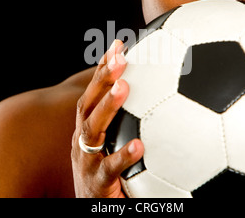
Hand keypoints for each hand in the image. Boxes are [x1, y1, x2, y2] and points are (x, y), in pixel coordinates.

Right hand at [71, 40, 143, 197]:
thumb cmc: (107, 173)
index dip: (104, 67)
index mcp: (88, 129)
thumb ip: (129, 123)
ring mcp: (86, 161)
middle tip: (120, 55)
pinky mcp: (97, 184)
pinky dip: (122, 156)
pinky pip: (110, 169)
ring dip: (107, 105)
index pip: (93, 92)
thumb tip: (162, 99)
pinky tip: (139, 146)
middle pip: (88, 103)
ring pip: (92, 129)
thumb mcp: (112, 145)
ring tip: (123, 86)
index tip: (119, 43)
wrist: (92, 208)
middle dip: (103, 77)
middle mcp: (83, 140)